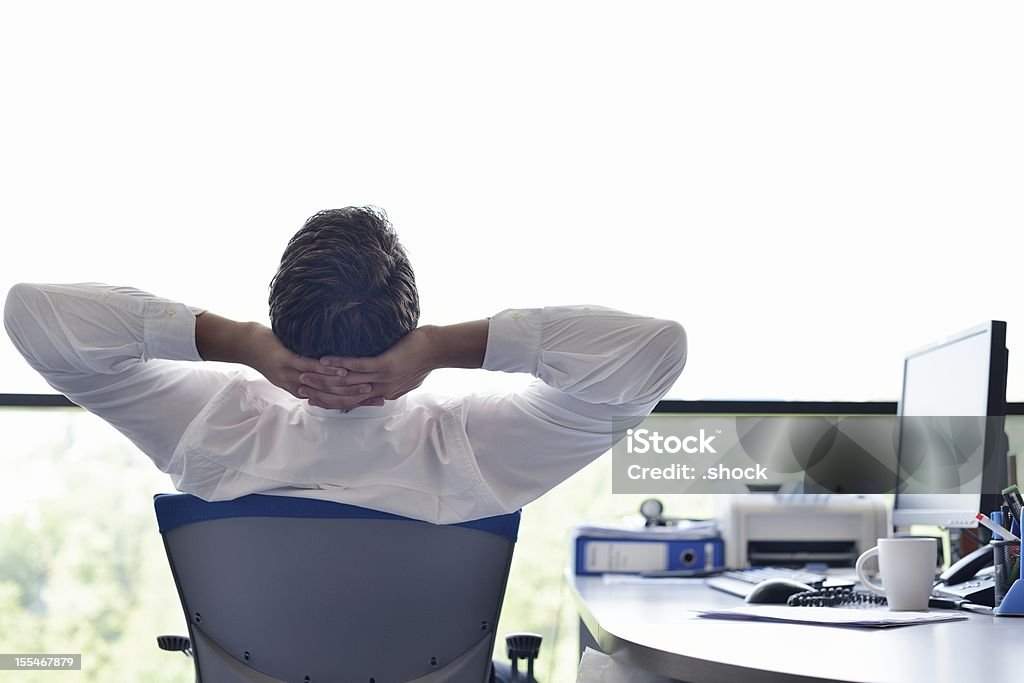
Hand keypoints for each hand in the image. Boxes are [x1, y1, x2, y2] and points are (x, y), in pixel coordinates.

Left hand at [243, 324, 382, 410]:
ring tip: (367, 382)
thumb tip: (339, 372)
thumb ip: (315, 374)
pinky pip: (310, 367)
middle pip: (332, 398)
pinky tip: (343, 367)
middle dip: (357, 396)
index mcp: (302, 391)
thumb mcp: (295, 369)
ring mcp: (291, 375)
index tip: (378, 399)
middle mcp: (298, 387)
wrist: (246, 345)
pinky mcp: (285, 361)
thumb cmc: (274, 353)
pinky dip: (328, 369)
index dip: (356, 402)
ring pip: (323, 384)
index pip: (333, 402)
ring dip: (346, 385)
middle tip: (379, 393)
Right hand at [298, 326, 437, 408]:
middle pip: (345, 396)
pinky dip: (340, 363)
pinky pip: (359, 366)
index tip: (313, 398)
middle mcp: (381, 390)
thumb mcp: (404, 377)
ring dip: (324, 378)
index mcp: (384, 393)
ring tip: (305, 373)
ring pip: (348, 382)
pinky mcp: (385, 365)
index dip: (332, 400)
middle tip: (301, 388)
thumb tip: (380, 385)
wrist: (438, 351)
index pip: (353, 401)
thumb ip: (390, 383)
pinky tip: (325, 359)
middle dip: (322, 392)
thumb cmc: (422, 359)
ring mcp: (383, 379)